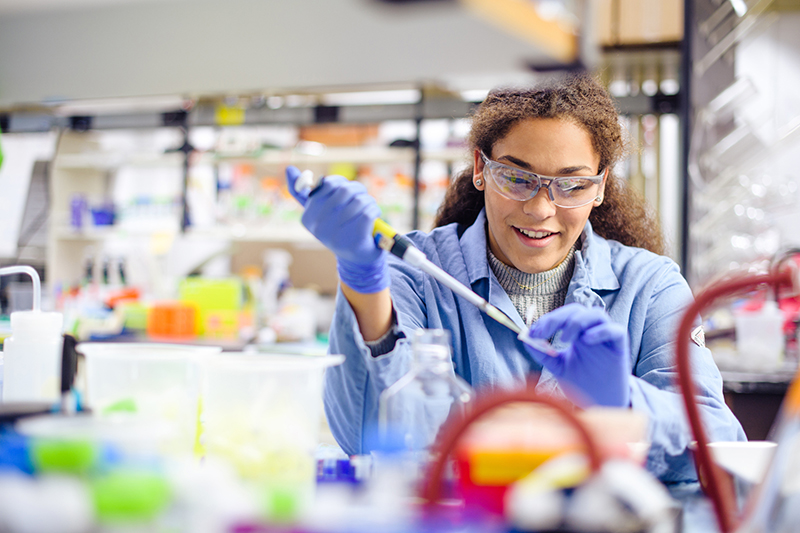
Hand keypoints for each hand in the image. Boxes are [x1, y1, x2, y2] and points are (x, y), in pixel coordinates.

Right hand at [284, 166, 388, 293]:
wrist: (357, 257)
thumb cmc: (338, 228)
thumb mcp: (320, 212)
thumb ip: (304, 193)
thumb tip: (289, 169)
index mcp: (308, 218)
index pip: (326, 185)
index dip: (339, 182)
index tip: (344, 189)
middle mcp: (319, 229)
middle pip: (344, 190)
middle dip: (357, 189)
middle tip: (361, 195)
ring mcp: (336, 237)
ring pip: (359, 201)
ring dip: (368, 201)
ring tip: (368, 208)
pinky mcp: (355, 241)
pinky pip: (368, 213)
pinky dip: (374, 211)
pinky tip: (373, 216)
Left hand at [519, 303, 630, 406]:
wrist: (600, 402)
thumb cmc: (582, 382)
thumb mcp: (558, 366)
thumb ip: (543, 353)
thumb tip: (525, 338)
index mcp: (577, 333)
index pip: (564, 315)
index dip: (548, 319)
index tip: (533, 332)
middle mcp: (592, 330)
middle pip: (577, 310)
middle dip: (557, 318)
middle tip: (543, 332)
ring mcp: (607, 337)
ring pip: (596, 313)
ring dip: (577, 322)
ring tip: (564, 339)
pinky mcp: (620, 346)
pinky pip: (615, 330)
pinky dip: (600, 331)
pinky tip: (586, 340)